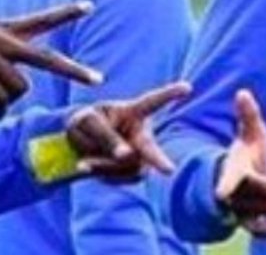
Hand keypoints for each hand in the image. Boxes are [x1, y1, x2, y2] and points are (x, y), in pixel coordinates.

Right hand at [0, 1, 101, 115]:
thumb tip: (12, 84)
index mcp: (2, 27)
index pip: (41, 18)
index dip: (66, 12)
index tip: (90, 6)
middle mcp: (2, 39)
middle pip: (47, 58)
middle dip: (74, 70)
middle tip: (98, 79)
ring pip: (20, 88)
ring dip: (9, 98)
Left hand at [65, 81, 191, 180]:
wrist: (77, 144)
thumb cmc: (86, 123)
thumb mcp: (87, 121)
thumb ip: (104, 135)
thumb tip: (127, 155)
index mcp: (133, 111)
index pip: (153, 101)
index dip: (170, 93)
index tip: (187, 87)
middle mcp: (142, 133)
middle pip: (150, 148)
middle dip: (158, 160)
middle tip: (169, 170)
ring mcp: (139, 154)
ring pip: (129, 167)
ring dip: (105, 166)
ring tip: (83, 163)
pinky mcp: (131, 172)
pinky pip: (119, 178)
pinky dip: (101, 173)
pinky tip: (87, 166)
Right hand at [214, 90, 265, 236]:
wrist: (236, 179)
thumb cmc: (245, 152)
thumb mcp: (248, 133)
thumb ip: (247, 114)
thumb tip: (242, 92)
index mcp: (233, 170)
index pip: (230, 177)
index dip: (226, 184)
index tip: (221, 194)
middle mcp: (237, 194)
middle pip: (263, 192)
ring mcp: (245, 210)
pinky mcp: (253, 221)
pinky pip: (264, 231)